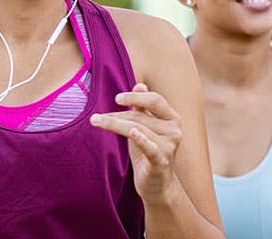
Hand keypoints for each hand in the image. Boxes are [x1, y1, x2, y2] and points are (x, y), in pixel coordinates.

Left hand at [90, 83, 182, 200]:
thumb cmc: (148, 152)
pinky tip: (133, 133)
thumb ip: (143, 108)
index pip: (155, 100)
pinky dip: (141, 140)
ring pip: (138, 129)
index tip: (117, 98)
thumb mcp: (145, 128)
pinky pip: (150, 148)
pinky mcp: (161, 161)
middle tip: (97, 117)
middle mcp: (175, 130)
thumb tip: (140, 85)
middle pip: (141, 116)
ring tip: (96, 121)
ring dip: (114, 125)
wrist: (157, 185)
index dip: (136, 97)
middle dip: (117, 116)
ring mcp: (170, 146)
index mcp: (172, 118)